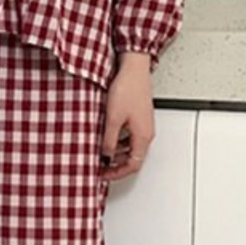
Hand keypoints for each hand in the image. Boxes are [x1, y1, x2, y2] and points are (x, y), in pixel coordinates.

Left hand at [100, 53, 153, 182]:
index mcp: (143, 137)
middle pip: (133, 158)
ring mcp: (142, 124)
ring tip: (100, 152)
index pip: (133, 165)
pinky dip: (117, 140)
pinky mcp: (137, 116)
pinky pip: (128, 135)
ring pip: (129, 147)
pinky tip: (105, 136)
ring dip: (115, 152)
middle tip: (100, 166)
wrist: (134, 69)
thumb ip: (108, 140)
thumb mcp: (113, 119)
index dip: (117, 173)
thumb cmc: (128, 89)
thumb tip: (104, 155)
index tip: (104, 175)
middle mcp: (146, 132)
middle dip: (115, 164)